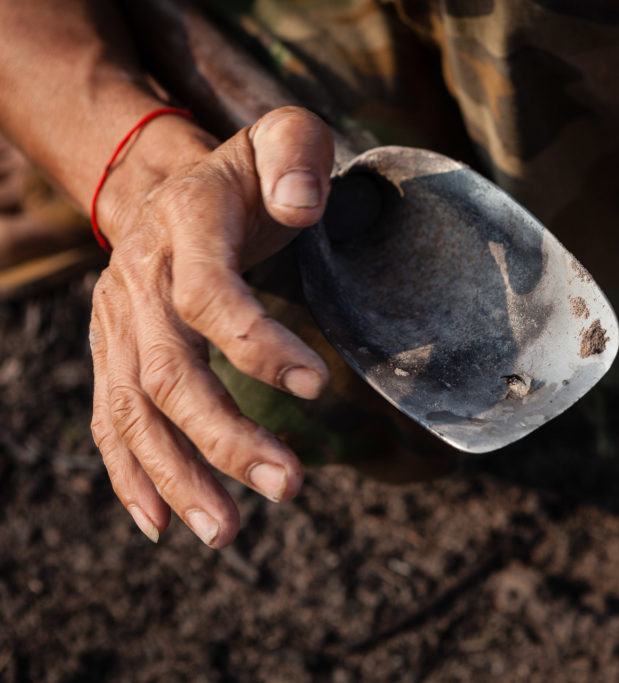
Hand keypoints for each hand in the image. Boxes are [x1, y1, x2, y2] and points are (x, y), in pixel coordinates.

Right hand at [89, 107, 333, 545]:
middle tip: (290, 487)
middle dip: (225, 438)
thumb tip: (301, 206)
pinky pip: (110, 421)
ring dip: (179, 476)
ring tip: (226, 533)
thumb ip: (297, 155)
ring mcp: (117, 325)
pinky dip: (130, 475)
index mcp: (184, 229)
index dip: (259, 344)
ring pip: (135, 412)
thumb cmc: (247, 171)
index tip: (318, 387)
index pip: (208, 296)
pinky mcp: (113, 356)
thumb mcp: (284, 137)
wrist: (168, 183)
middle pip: (169, 373)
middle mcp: (138, 282)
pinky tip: (161, 523)